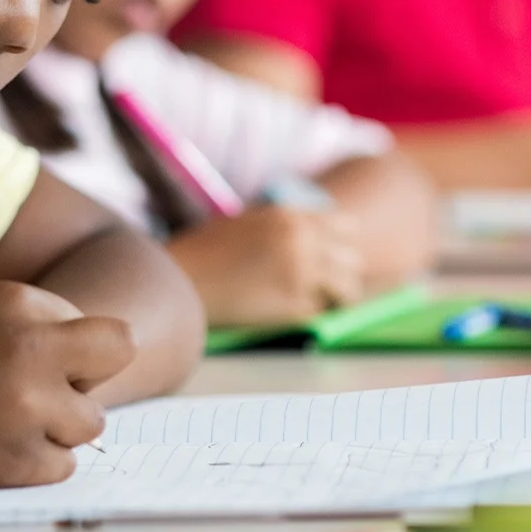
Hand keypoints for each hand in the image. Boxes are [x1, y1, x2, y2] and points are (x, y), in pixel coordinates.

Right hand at [0, 280, 134, 490]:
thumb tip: (105, 344)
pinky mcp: (22, 459)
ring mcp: (29, 404)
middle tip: (51, 393)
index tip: (24, 364)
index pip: (90, 324)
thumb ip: (29, 325)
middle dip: (90, 375)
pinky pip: (61, 465)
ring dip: (55, 429)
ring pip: (90, 420)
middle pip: (117, 350)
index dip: (63, 349)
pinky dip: (29, 466)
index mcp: (14, 300)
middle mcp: (30, 345)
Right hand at [167, 204, 364, 326]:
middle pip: (352, 259)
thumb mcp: (249, 224)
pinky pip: (320, 313)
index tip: (329, 260)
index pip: (345, 227)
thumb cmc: (205, 254)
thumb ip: (286, 229)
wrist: (178, 280)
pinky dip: (308, 316)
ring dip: (333, 299)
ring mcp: (303, 273)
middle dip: (340, 275)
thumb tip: (319, 245)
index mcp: (292, 216)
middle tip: (321, 289)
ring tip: (309, 304)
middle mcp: (304, 240)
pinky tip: (281, 313)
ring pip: (348, 290)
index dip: (338, 246)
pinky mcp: (295, 305)